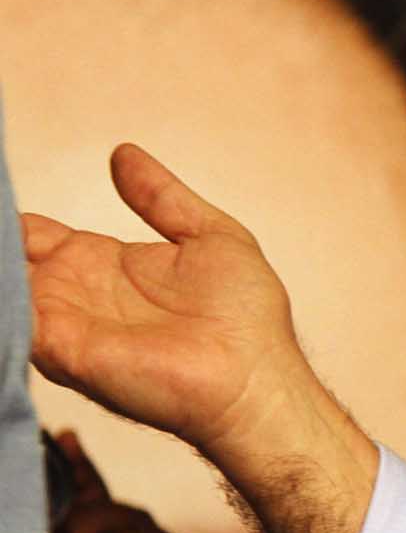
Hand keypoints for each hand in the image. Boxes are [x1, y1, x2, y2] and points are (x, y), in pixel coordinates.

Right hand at [22, 143, 315, 460]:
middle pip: (10, 257)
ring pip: (7, 284)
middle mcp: (75, 292)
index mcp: (103, 263)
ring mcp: (62, 321)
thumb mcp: (209, 235)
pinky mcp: (60, 348)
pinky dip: (6, 293)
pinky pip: (12, 318)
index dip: (11, 218)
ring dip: (0, 263)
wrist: (253, 379)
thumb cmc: (247, 318)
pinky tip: (8, 272)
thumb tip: (123, 153)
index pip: (36, 234)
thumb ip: (162, 197)